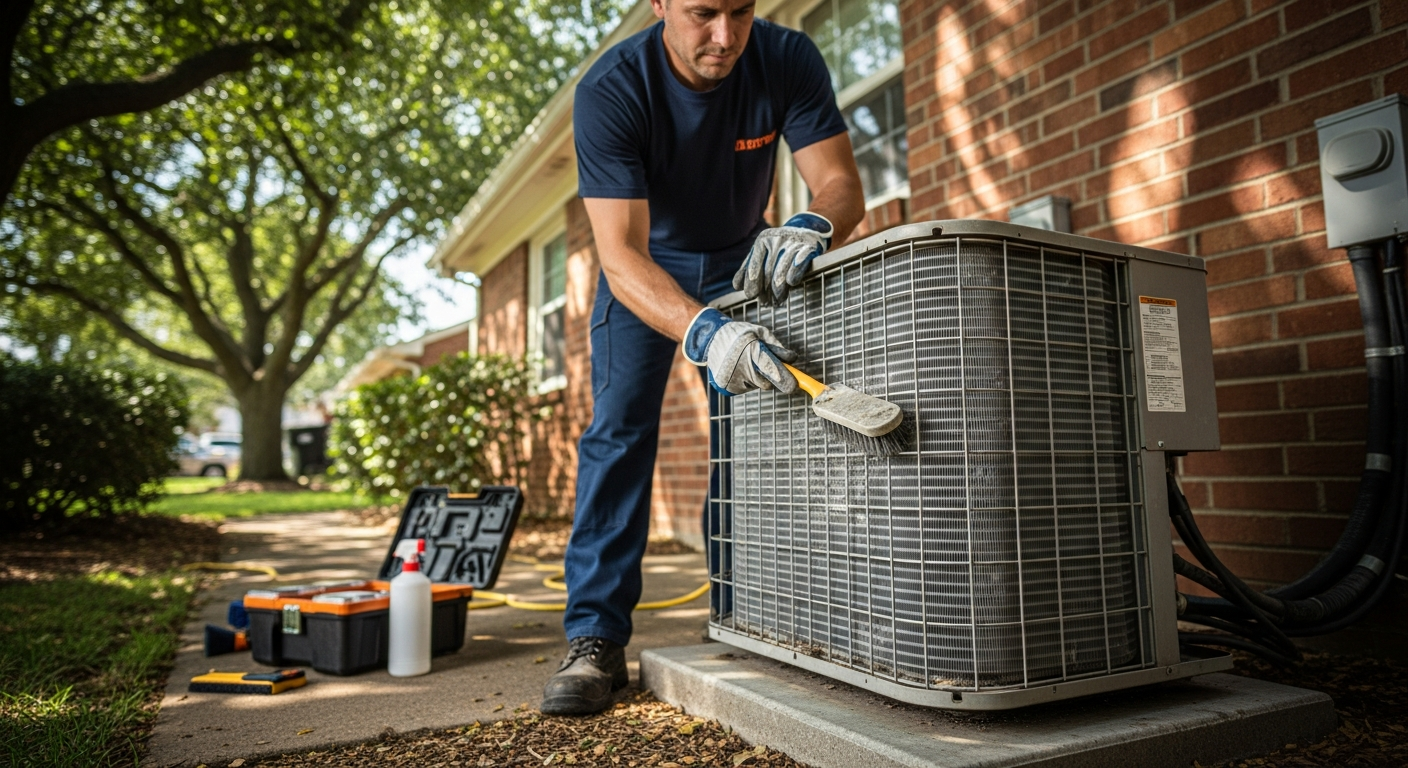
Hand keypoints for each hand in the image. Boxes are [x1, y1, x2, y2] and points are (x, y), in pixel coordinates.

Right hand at [682, 308, 798, 395]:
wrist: (712, 338)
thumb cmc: (740, 334)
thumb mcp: (760, 333)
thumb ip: (777, 347)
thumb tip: (792, 359)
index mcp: (751, 350)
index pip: (771, 369)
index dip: (784, 378)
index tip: (794, 385)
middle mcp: (741, 366)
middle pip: (766, 383)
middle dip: (771, 377)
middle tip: (762, 363)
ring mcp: (732, 378)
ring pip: (757, 386)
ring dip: (757, 377)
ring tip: (746, 362)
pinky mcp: (727, 387)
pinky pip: (746, 388)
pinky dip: (747, 381)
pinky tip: (739, 368)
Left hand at [732, 212, 833, 304]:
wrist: (807, 232)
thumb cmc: (781, 248)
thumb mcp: (763, 253)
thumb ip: (749, 267)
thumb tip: (737, 286)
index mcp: (763, 240)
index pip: (754, 264)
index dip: (751, 281)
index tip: (750, 295)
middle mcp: (776, 239)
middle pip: (767, 270)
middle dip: (766, 290)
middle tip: (765, 303)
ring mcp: (793, 242)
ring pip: (781, 270)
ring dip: (779, 289)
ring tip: (777, 300)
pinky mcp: (809, 247)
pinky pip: (798, 265)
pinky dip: (793, 275)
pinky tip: (791, 284)